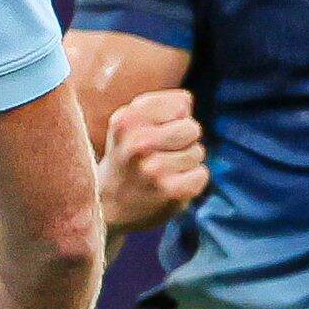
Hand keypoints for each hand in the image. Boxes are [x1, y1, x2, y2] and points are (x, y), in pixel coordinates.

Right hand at [97, 88, 207, 231]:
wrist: (106, 206)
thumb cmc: (126, 158)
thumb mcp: (129, 124)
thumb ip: (159, 106)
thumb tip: (186, 102)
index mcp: (127, 119)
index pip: (181, 104)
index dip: (174, 118)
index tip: (154, 132)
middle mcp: (138, 142)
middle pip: (192, 127)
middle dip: (184, 140)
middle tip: (161, 154)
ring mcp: (153, 168)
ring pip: (197, 152)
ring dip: (185, 163)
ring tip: (161, 172)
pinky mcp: (168, 190)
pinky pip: (201, 174)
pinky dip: (191, 181)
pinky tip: (170, 186)